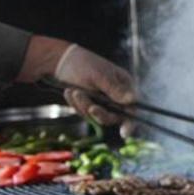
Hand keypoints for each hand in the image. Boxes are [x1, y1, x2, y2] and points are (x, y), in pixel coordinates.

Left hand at [17, 36, 135, 134]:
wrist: (59, 61)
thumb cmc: (82, 63)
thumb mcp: (99, 76)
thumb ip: (115, 90)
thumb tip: (133, 100)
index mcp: (124, 85)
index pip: (132, 107)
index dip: (130, 122)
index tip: (124, 133)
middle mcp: (116, 96)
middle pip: (114, 116)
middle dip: (99, 113)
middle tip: (90, 107)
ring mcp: (103, 101)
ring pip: (97, 117)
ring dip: (84, 106)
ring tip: (73, 91)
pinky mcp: (90, 105)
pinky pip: (86, 114)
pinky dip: (77, 105)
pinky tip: (69, 92)